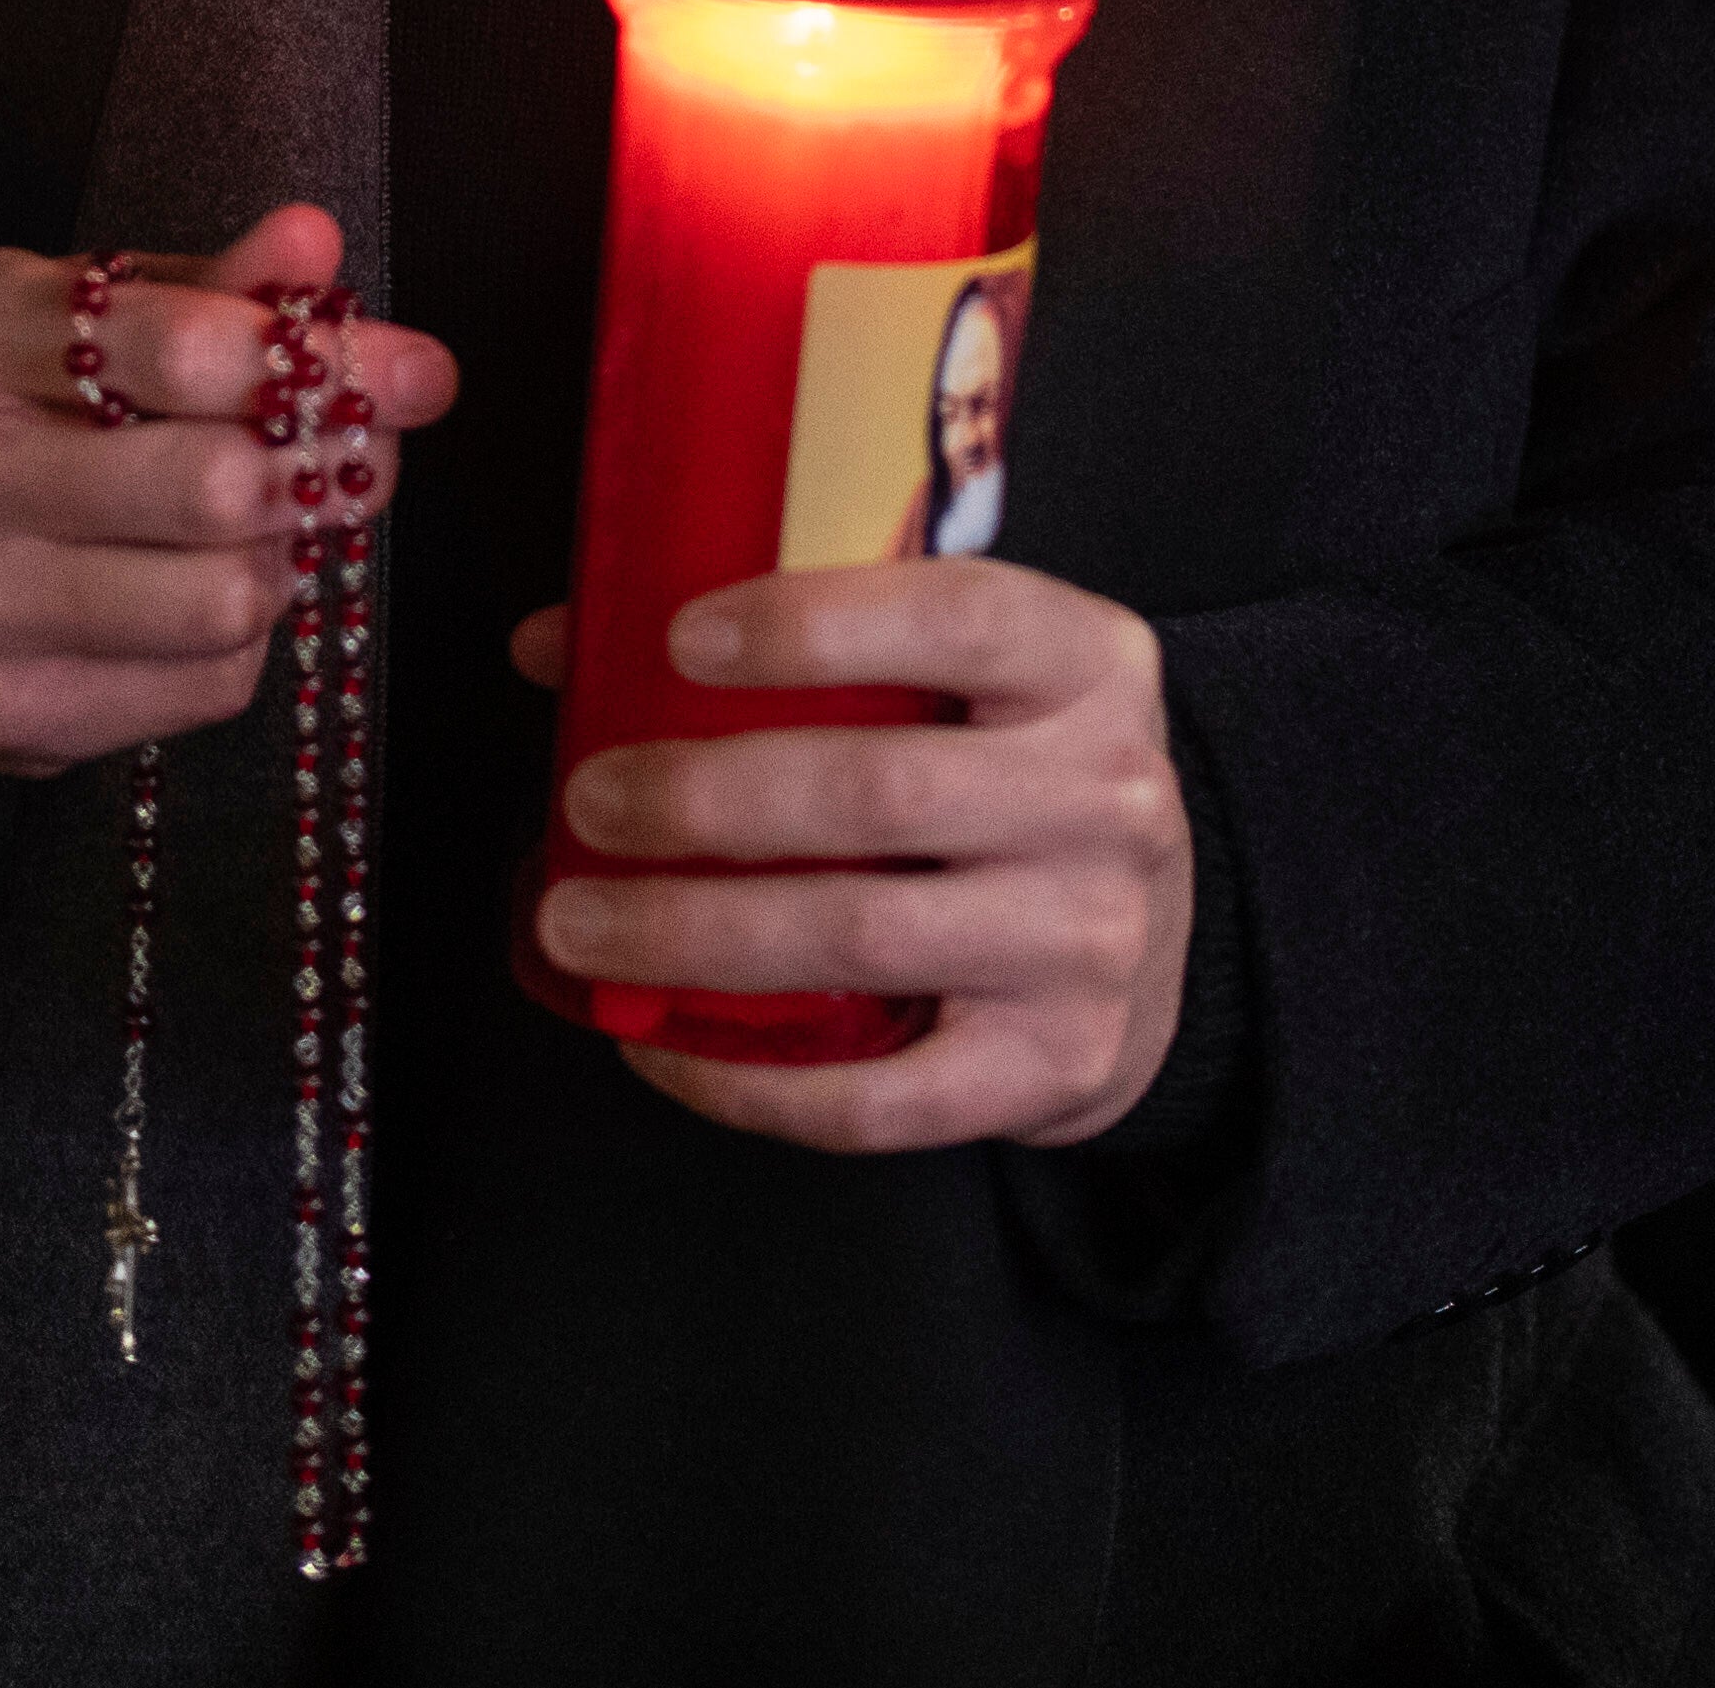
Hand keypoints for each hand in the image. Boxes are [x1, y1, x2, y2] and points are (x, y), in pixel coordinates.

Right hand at [0, 203, 456, 778]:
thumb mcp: (71, 309)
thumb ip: (204, 283)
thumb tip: (315, 244)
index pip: (175, 345)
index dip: (320, 357)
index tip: (419, 371)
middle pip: (209, 488)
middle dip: (321, 468)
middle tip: (362, 453)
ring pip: (223, 602)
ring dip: (282, 559)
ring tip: (266, 524)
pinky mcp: (6, 717)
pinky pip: (206, 687)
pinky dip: (239, 636)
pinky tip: (198, 591)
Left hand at [514, 557, 1192, 1150]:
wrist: (1154, 935)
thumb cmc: (1008, 777)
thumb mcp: (950, 677)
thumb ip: (784, 641)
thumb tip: (560, 642)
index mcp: (1087, 666)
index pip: (957, 616)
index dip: (811, 625)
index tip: (680, 639)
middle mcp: (1107, 799)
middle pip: (883, 790)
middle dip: (707, 799)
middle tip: (591, 802)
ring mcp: (1087, 942)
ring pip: (863, 939)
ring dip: (694, 933)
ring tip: (580, 922)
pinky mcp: (1053, 1067)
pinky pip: (878, 1097)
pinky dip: (747, 1080)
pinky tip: (658, 1041)